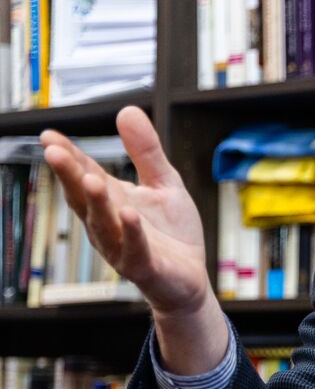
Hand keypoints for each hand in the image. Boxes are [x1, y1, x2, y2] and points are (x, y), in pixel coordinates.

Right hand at [42, 107, 227, 372]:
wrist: (190, 279)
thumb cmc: (172, 233)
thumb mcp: (164, 184)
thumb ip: (146, 152)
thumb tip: (127, 110)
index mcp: (111, 200)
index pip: (85, 174)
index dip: (68, 155)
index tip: (49, 135)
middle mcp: (108, 223)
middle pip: (85, 197)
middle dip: (70, 175)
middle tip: (54, 151)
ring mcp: (123, 247)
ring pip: (103, 224)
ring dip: (96, 202)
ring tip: (91, 178)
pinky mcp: (145, 267)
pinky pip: (135, 250)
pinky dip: (132, 233)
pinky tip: (129, 214)